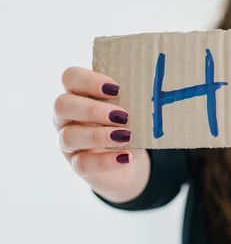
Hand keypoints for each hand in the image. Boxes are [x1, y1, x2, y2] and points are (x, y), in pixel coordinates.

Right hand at [54, 67, 149, 202]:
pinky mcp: (78, 165)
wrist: (126, 158)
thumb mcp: (130, 108)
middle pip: (62, 105)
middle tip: (123, 115)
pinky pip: (83, 164)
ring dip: (98, 135)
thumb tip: (155, 89)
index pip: (70, 77)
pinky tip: (125, 157)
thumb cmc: (126, 124)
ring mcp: (68, 142)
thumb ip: (133, 96)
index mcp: (78, 95)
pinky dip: (105, 161)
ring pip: (68, 136)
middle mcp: (66, 117)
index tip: (116, 89)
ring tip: (126, 136)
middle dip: (92, 109)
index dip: (88, 80)